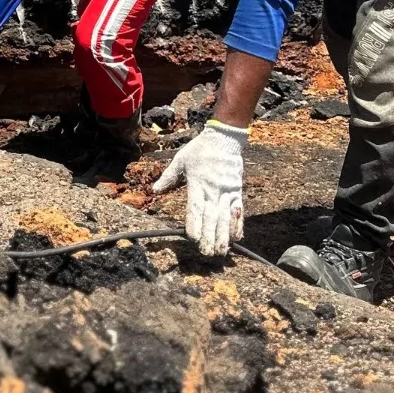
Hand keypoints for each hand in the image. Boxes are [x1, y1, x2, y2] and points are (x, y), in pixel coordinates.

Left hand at [152, 122, 245, 258]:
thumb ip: (168, 177)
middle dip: (209, 237)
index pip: (195, 207)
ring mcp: (227, 192)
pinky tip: (237, 238)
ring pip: (225, 218)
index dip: (194, 223)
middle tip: (207, 254)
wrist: (225, 139)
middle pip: (211, 217)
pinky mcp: (237, 192)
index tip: (192, 238)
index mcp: (197, 184)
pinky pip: (238, 211)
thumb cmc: (200, 150)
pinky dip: (238, 225)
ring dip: (224, 236)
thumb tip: (155, 190)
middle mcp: (213, 190)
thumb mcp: (180, 160)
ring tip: (221, 252)